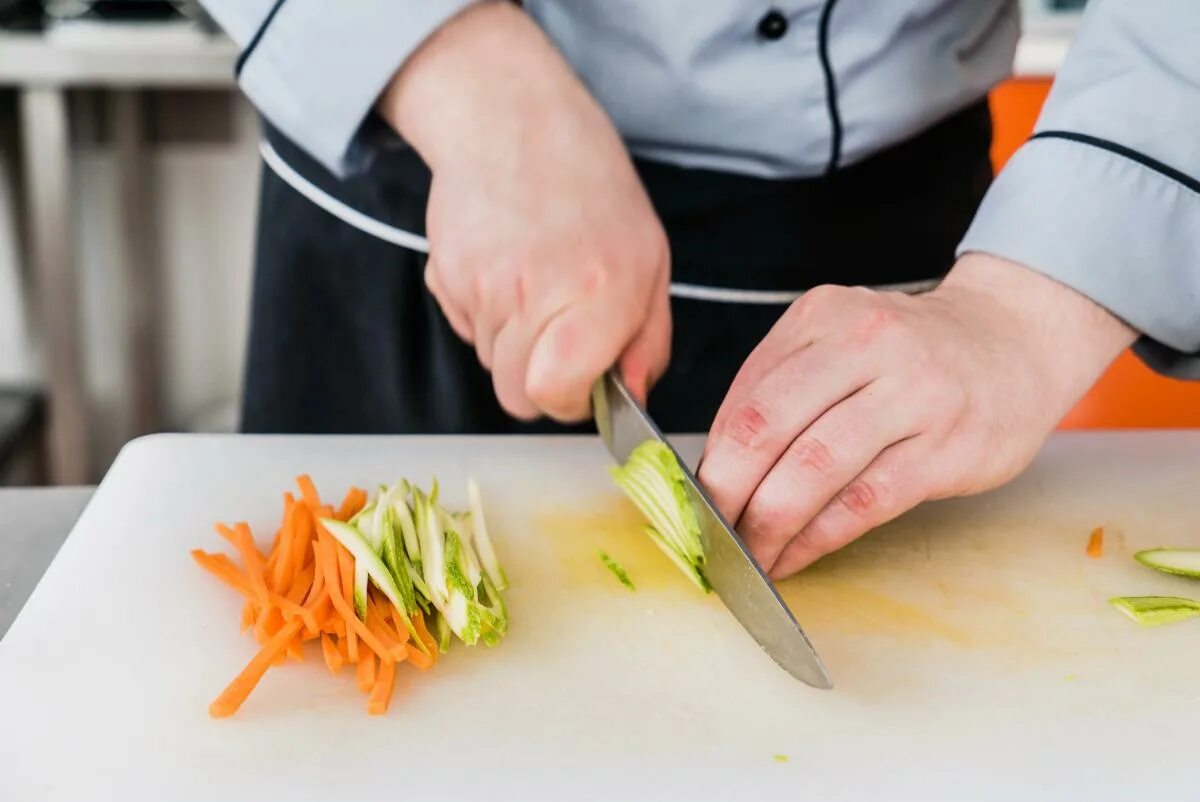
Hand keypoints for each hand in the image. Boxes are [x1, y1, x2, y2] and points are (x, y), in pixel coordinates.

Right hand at [379, 2, 670, 420]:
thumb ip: (648, 340)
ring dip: (513, 340)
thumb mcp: (649, 261)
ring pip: (489, 362)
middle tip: (559, 334)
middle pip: (515, 396)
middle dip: (538, 379)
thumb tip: (633, 397)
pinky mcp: (444, 277)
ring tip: (534, 282)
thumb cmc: (591, 189)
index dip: (570, 400)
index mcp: (598, 295)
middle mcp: (533, 295)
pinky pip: (465, 327)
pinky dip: (484, 313)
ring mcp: (481, 287)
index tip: (582, 381)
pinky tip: (506, 267)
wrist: (513, 123)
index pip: (555, 397)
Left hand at [698, 253, 1135, 578]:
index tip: (691, 500)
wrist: (1017, 340)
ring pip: (813, 470)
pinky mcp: (946, 448)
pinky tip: (795, 555)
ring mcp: (911, 396)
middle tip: (708, 533)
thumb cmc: (913, 353)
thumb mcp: (841, 340)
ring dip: (768, 524)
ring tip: (748, 556)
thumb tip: (718, 464)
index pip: (745, 395)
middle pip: (767, 428)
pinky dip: (817, 538)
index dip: (711, 457)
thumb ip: (780, 386)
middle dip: (726, 493)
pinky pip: (863, 502)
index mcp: (824, 316)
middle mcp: (865, 345)